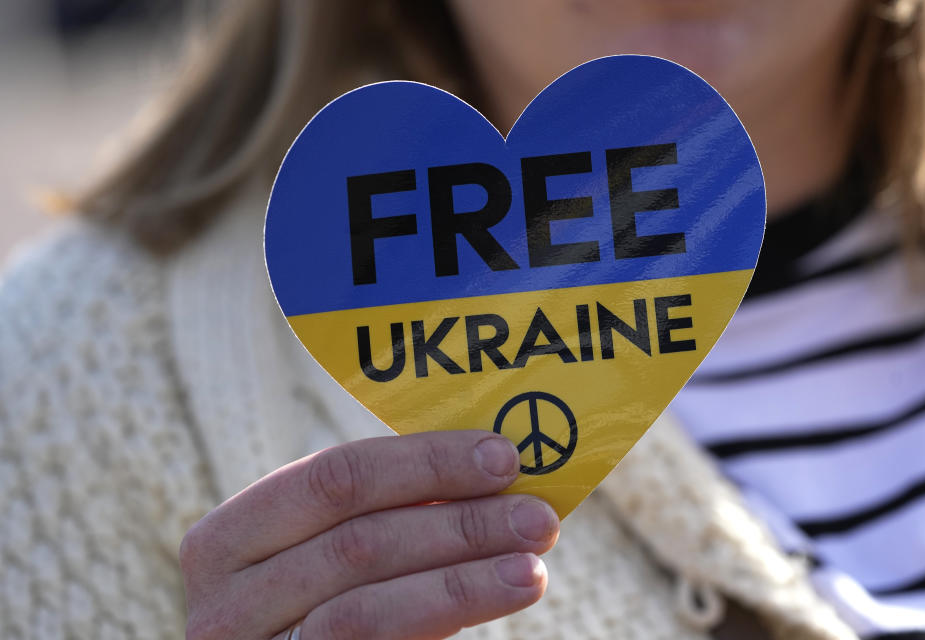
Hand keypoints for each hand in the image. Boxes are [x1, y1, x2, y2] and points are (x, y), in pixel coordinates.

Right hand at [180, 430, 558, 638]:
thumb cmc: (306, 607)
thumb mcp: (315, 556)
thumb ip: (377, 515)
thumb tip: (484, 471)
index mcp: (224, 540)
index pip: (331, 478)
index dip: (423, 463)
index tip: (501, 456)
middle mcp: (222, 603)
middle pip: (356, 543)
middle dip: (457, 524)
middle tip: (537, 516)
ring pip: (365, 610)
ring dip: (461, 580)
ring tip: (532, 566)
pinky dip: (441, 617)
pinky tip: (494, 599)